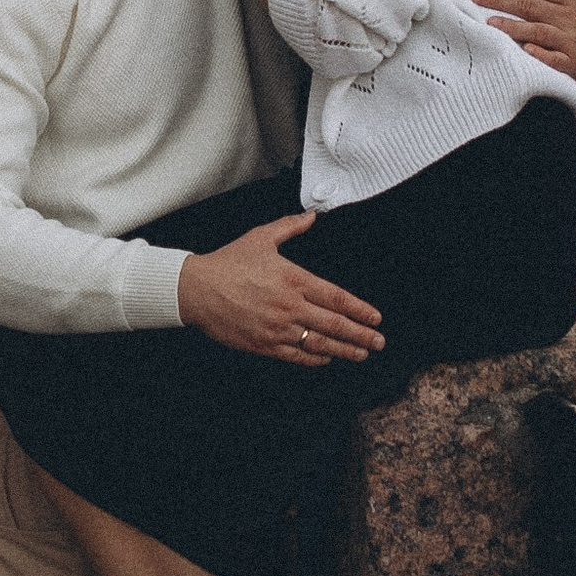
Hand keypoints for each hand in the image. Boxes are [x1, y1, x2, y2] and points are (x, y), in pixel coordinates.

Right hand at [178, 213, 383, 363]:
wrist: (196, 290)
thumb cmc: (228, 262)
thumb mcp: (261, 237)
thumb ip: (290, 226)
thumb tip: (311, 216)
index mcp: (294, 279)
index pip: (336, 297)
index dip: (360, 309)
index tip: (376, 317)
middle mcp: (290, 306)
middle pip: (335, 324)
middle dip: (361, 334)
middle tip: (379, 341)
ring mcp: (278, 328)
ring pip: (320, 343)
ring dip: (345, 350)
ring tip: (363, 354)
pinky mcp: (264, 345)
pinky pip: (297, 356)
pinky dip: (316, 359)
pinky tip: (328, 358)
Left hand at [473, 0, 575, 81]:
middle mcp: (570, 15)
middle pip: (530, 6)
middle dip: (501, 0)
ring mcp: (571, 40)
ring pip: (538, 32)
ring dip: (513, 28)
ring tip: (488, 22)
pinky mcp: (571, 63)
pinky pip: (552, 59)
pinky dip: (539, 55)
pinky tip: (522, 51)